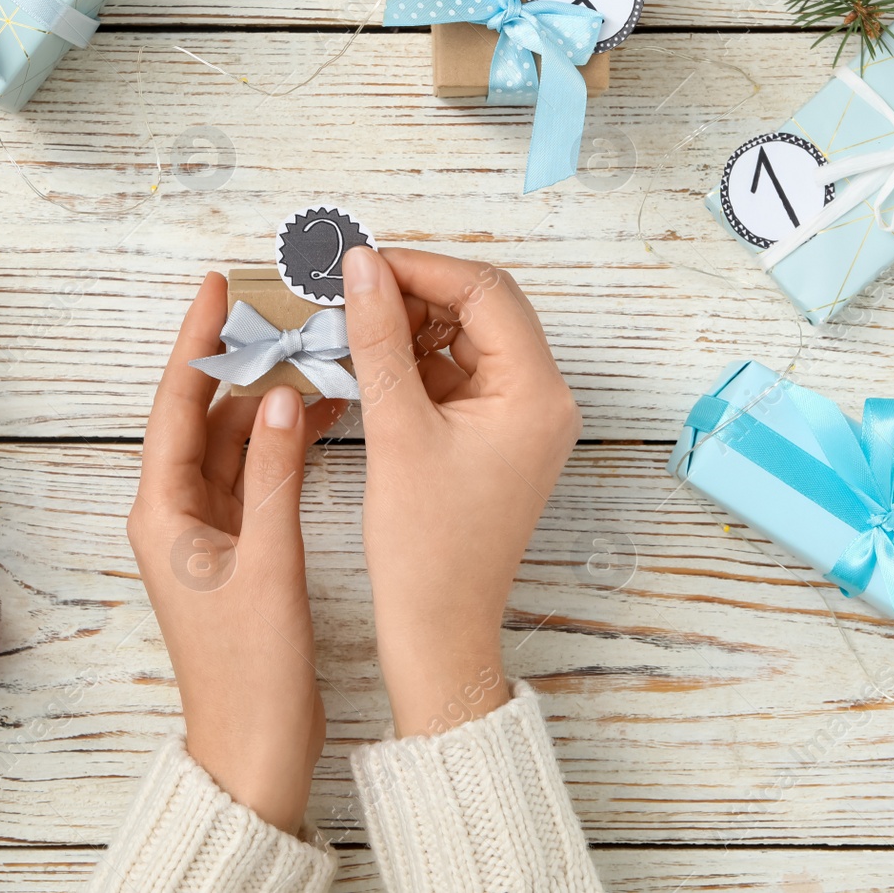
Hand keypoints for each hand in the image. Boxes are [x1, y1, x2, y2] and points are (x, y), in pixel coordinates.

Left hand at [126, 273, 346, 832]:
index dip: (196, 343)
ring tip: (313, 356)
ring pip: (234, 445)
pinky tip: (320, 417)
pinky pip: (256, 476)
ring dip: (269, 405)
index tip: (215, 288)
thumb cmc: (250, 671)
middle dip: (242, 366)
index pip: (176, 406)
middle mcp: (176, 515)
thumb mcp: (266, 563)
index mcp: (162, 514)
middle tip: (282, 314)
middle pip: (204, 418)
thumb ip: (272, 475)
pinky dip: (283, 445)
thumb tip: (278, 398)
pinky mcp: (238, 551)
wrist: (253, 748)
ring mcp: (207, 533)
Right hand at [341, 247, 580, 737]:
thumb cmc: (426, 549)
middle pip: (482, 309)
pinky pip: (460, 375)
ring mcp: (524, 418)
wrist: (439, 629)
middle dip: (415, 293)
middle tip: (349, 290)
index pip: (484, 291)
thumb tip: (363, 266)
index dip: (419, 268)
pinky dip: (418, 363)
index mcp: (537, 393)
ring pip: (468, 339)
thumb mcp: (396, 429)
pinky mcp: (499, 437)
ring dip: (413, 326)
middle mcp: (544, 399)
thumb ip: (380, 337)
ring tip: (352, 328)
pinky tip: (370, 363)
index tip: (359, 263)